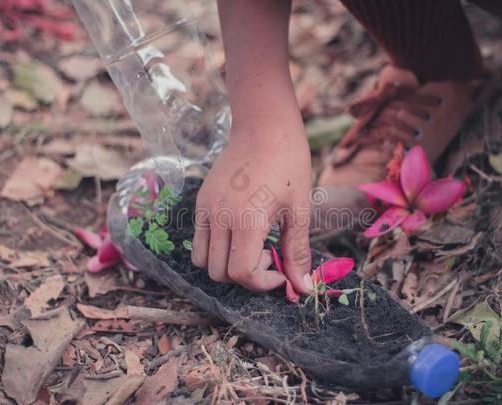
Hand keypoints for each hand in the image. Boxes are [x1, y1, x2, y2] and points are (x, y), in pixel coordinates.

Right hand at [191, 126, 312, 292]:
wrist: (264, 125)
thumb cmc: (289, 163)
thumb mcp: (300, 210)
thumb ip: (297, 251)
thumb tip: (302, 287)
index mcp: (246, 219)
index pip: (241, 273)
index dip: (262, 283)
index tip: (281, 273)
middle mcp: (219, 216)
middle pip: (220, 273)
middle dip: (246, 276)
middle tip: (268, 255)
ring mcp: (205, 208)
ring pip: (203, 261)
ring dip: (227, 265)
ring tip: (251, 245)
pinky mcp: (201, 201)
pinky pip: (198, 240)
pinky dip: (216, 249)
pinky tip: (240, 231)